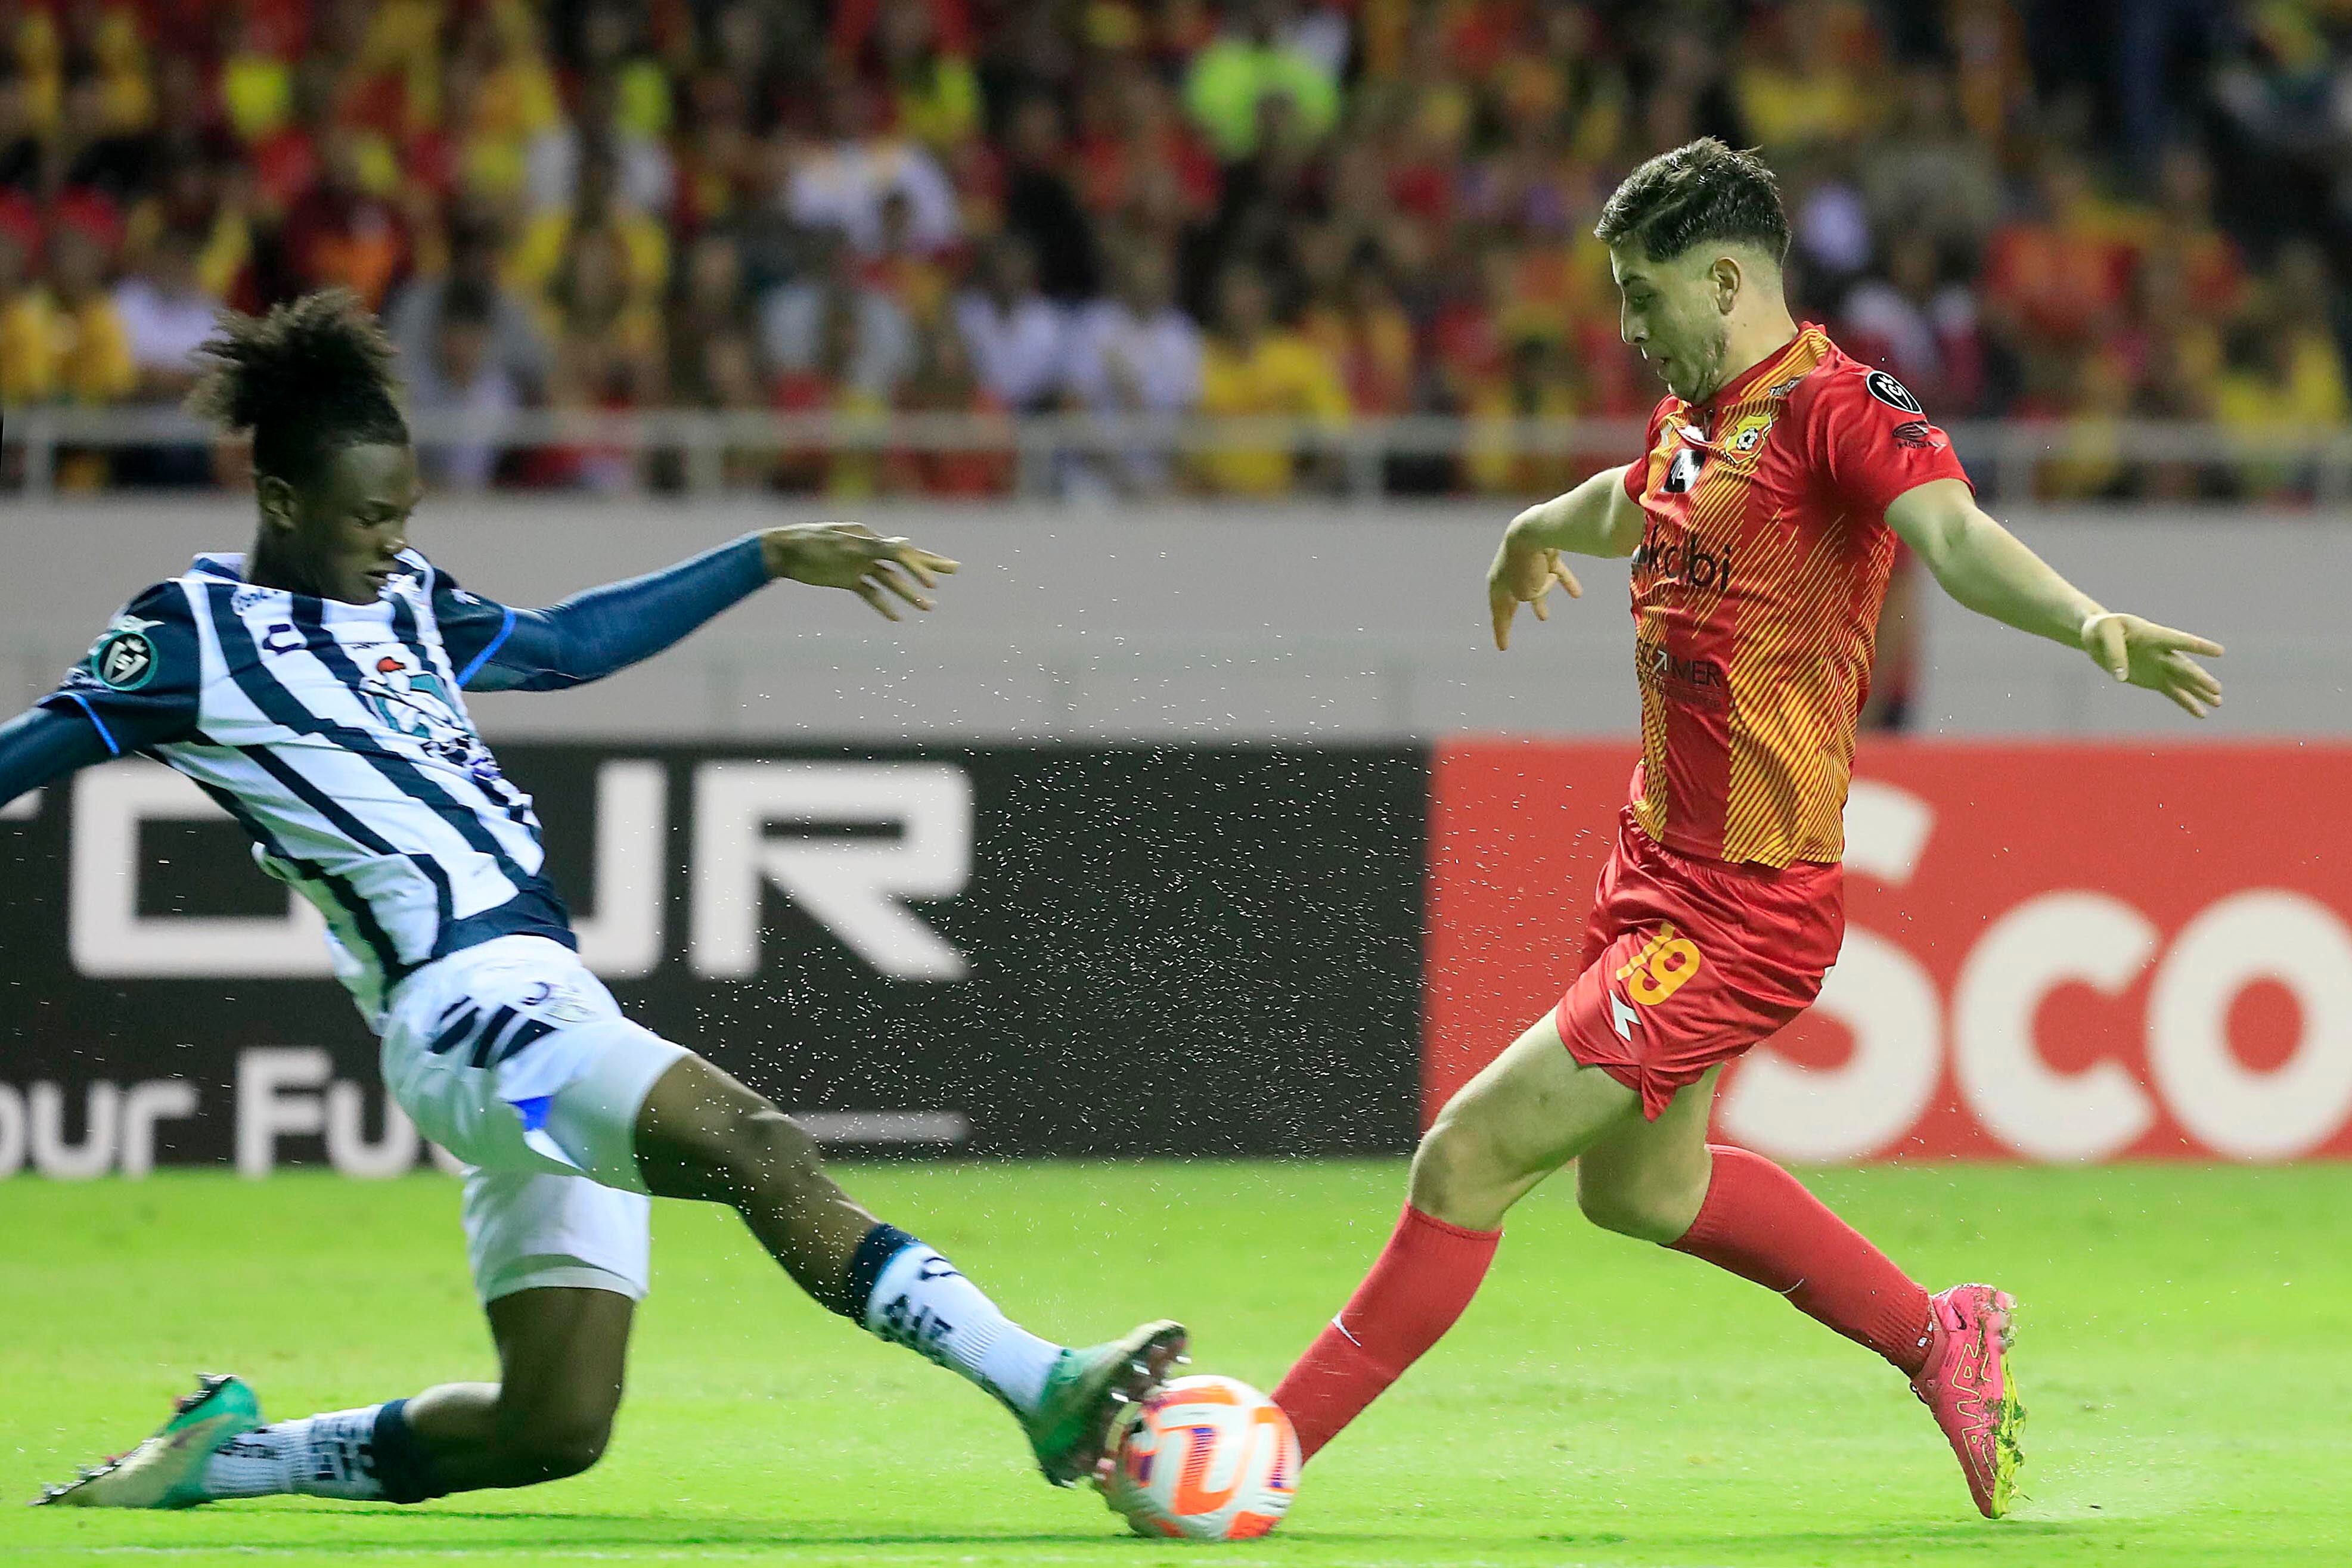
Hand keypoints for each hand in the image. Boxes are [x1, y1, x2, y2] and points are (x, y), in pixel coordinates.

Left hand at [760, 522, 959, 621]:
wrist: (783, 553)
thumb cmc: (813, 543)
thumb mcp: (845, 545)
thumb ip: (876, 547)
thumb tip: (906, 544)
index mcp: (870, 537)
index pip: (903, 551)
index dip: (922, 565)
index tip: (936, 581)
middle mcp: (869, 550)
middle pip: (905, 560)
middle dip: (930, 567)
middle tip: (955, 569)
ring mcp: (859, 565)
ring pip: (891, 581)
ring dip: (909, 594)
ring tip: (929, 608)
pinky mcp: (848, 579)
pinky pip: (870, 593)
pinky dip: (882, 605)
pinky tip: (897, 618)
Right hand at [1488, 510, 1582, 649]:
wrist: (1534, 532)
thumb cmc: (1525, 567)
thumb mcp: (1525, 593)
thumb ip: (1532, 596)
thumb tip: (1542, 586)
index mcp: (1497, 585)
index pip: (1498, 614)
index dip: (1501, 632)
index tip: (1503, 648)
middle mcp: (1508, 573)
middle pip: (1510, 599)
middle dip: (1511, 614)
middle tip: (1508, 628)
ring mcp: (1525, 562)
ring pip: (1534, 586)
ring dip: (1540, 600)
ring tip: (1544, 618)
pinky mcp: (1543, 552)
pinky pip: (1555, 571)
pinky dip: (1564, 582)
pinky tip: (1577, 594)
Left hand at [2080, 611, 2224, 716]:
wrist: (2098, 636)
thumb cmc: (2102, 628)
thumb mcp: (2103, 632)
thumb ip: (2113, 652)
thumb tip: (2120, 677)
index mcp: (2152, 635)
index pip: (2178, 640)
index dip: (2198, 646)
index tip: (2219, 652)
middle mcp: (2161, 652)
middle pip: (2184, 666)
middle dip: (2199, 678)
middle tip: (2216, 689)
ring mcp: (2159, 666)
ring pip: (2184, 681)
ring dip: (2200, 691)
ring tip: (2218, 702)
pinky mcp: (2154, 680)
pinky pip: (2174, 693)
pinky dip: (2187, 703)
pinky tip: (2201, 713)